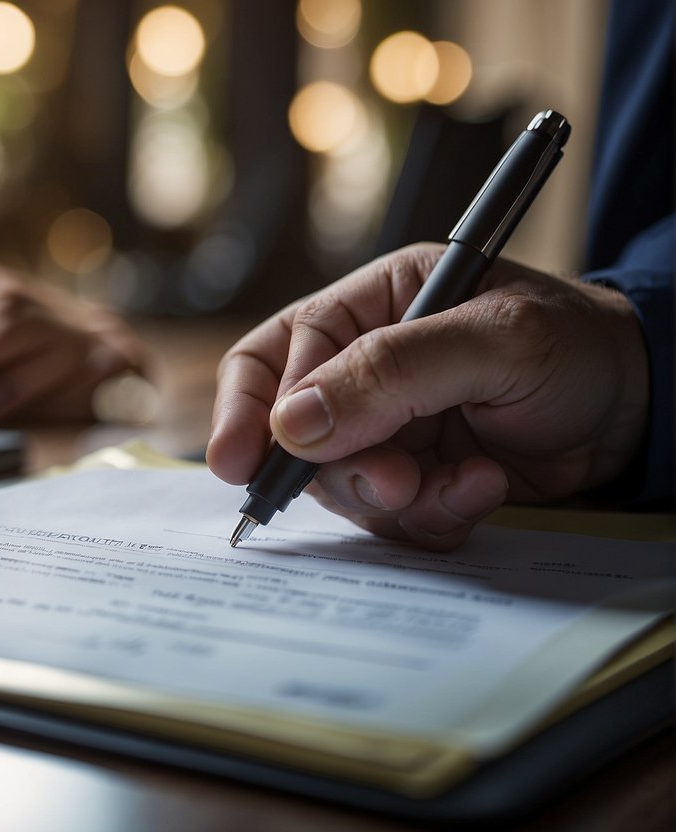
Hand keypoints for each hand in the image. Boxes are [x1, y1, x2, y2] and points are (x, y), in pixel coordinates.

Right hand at [207, 243, 648, 549]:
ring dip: (397, 498)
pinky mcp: (416, 476)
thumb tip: (290, 424)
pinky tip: (483, 490)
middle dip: (343, 468)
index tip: (238, 463)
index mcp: (370, 305)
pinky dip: (432, 517)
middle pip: (297, 432)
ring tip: (467, 482)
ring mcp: (387, 427)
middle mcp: (365, 366)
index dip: (249, 410)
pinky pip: (390, 515)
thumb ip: (391, 372)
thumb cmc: (575, 348)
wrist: (639, 411)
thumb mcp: (493, 342)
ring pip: (341, 483)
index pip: (276, 356)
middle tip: (397, 483)